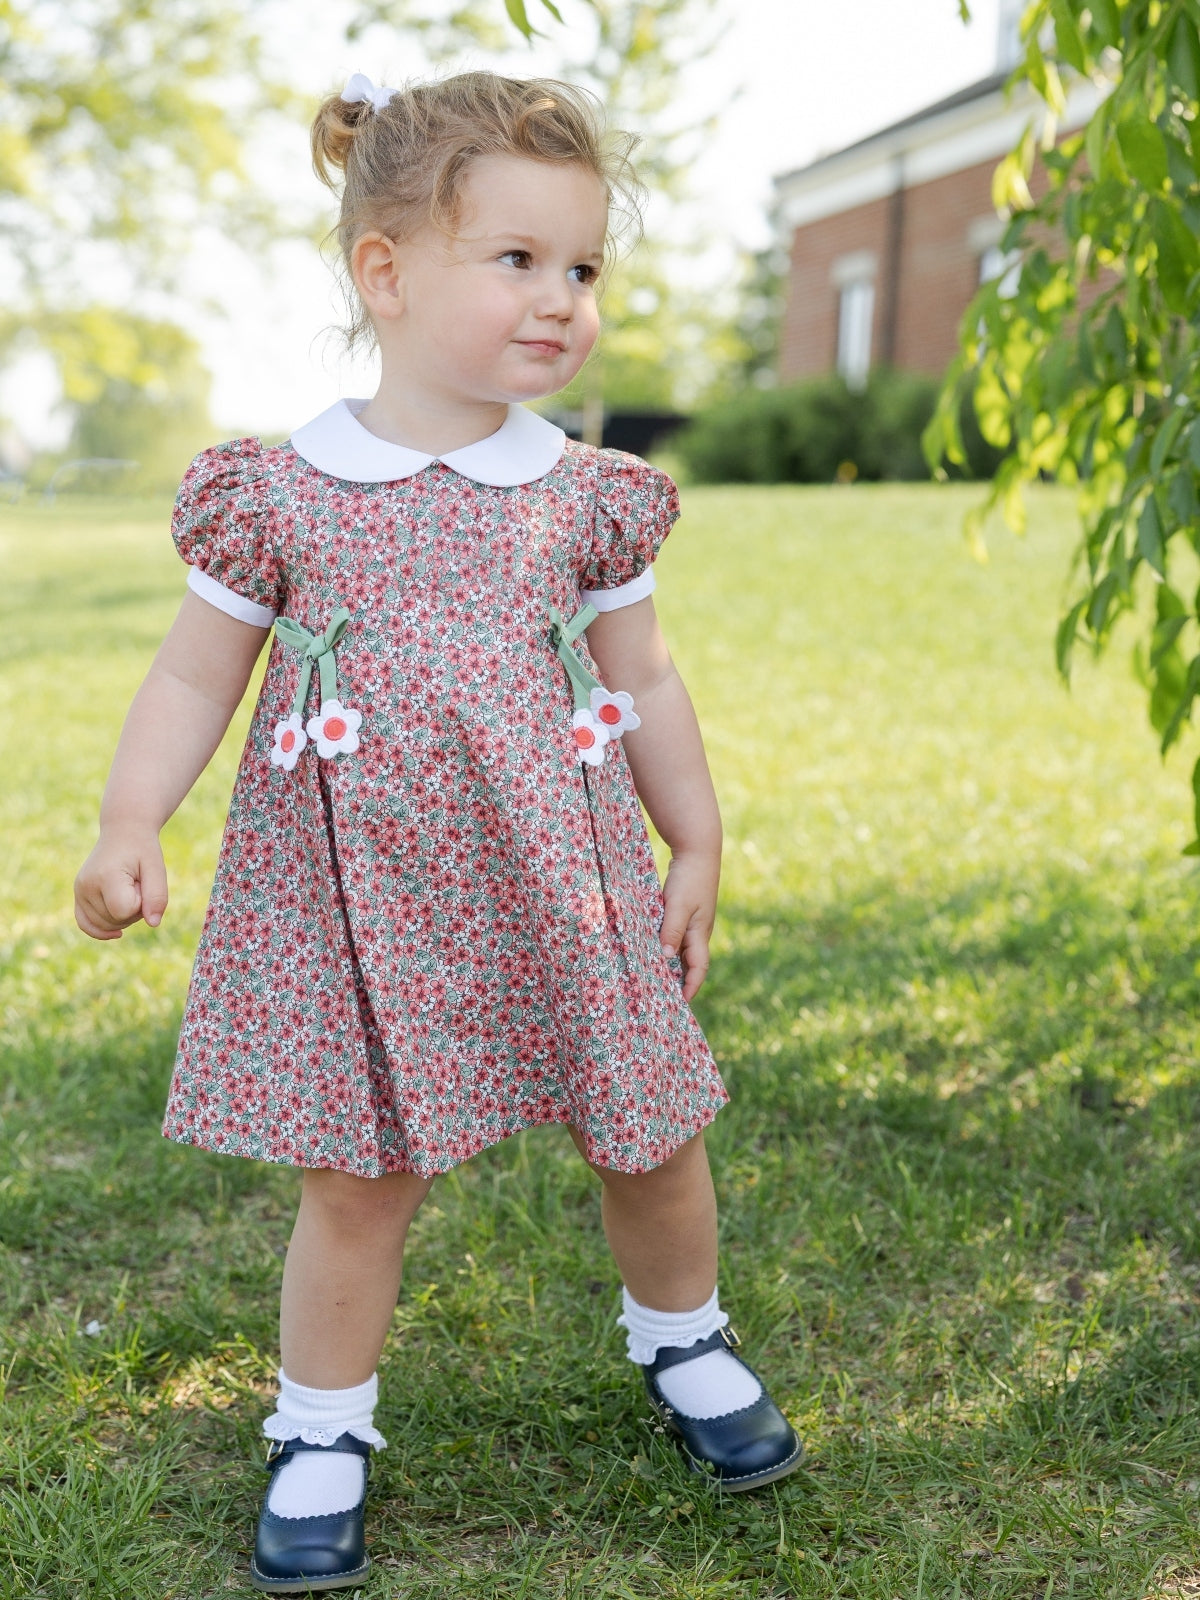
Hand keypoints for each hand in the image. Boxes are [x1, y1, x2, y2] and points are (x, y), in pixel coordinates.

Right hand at [74, 830, 167, 940]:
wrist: (123, 832)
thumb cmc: (142, 850)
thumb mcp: (156, 868)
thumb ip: (157, 896)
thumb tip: (153, 924)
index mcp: (105, 876)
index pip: (124, 911)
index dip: (140, 903)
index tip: (142, 883)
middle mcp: (86, 885)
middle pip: (115, 920)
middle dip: (134, 909)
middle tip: (137, 884)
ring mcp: (79, 891)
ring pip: (104, 925)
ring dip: (123, 916)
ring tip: (127, 890)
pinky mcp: (78, 895)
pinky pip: (85, 925)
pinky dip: (101, 931)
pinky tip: (118, 933)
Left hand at [659, 850, 719, 1002]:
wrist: (697, 851)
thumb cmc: (690, 878)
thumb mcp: (679, 905)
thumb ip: (672, 930)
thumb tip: (666, 957)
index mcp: (700, 933)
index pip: (698, 968)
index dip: (691, 986)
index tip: (680, 1002)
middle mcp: (697, 932)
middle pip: (689, 964)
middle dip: (679, 981)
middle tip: (663, 998)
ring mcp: (692, 923)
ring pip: (681, 951)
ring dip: (671, 966)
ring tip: (654, 979)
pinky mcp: (683, 913)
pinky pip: (675, 937)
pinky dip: (666, 948)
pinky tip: (651, 950)